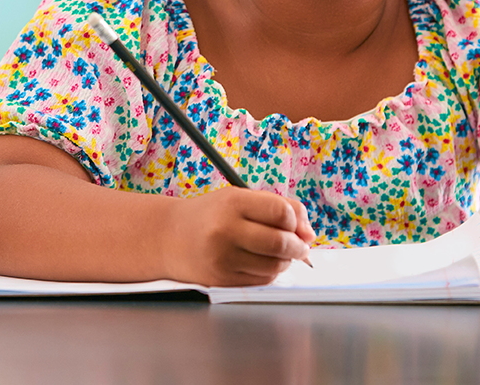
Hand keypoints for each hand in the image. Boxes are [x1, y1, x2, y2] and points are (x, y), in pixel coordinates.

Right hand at [164, 187, 314, 286]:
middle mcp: (225, 230)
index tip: (297, 225)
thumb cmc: (212, 214)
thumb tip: (310, 234)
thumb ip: (279, 207)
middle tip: (302, 246)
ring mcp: (222, 258)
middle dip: (299, 246)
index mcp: (233, 202)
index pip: (281, 212)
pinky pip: (261, 281)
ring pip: (274, 266)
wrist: (169, 237)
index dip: (297, 221)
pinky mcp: (220, 279)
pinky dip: (272, 273)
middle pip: (280, 243)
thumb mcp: (241, 198)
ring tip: (283, 254)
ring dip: (287, 262)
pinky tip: (266, 264)